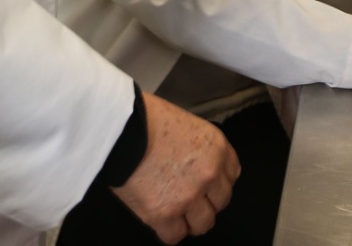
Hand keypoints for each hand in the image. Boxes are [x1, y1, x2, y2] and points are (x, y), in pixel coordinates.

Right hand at [112, 92, 238, 242]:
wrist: (120, 128)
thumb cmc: (145, 118)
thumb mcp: (184, 123)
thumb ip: (198, 146)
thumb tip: (193, 161)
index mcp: (216, 147)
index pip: (232, 174)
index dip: (217, 181)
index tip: (207, 184)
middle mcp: (208, 174)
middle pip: (221, 202)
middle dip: (206, 201)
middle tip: (189, 197)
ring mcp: (188, 197)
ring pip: (203, 224)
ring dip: (191, 220)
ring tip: (175, 211)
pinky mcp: (163, 213)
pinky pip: (174, 236)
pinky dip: (168, 231)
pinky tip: (160, 220)